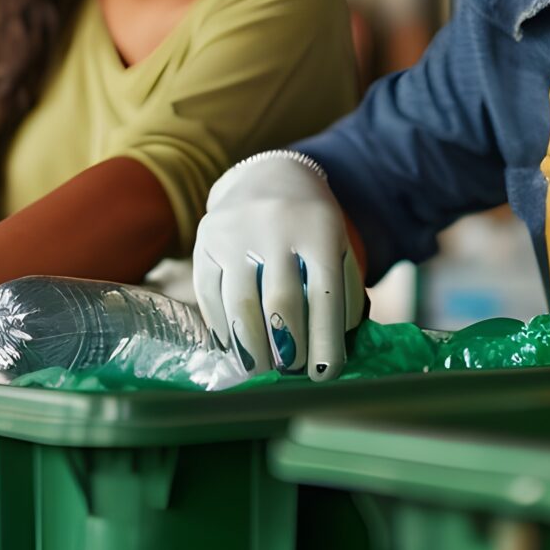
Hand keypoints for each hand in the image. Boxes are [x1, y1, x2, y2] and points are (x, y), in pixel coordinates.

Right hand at [192, 151, 363, 380]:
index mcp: (319, 227)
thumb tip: (334, 351)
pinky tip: (236, 347)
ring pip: (240, 304)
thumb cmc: (311, 226)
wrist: (268, 176)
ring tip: (262, 368)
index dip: (325, 340)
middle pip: (280, 303)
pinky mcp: (205, 240)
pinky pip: (210, 296)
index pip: (325, 294)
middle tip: (292, 370)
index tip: (326, 374)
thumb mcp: (338, 247)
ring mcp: (235, 231)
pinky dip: (223, 329)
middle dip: (288, 347)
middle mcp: (275, 224)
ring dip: (252, 347)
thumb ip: (344, 293)